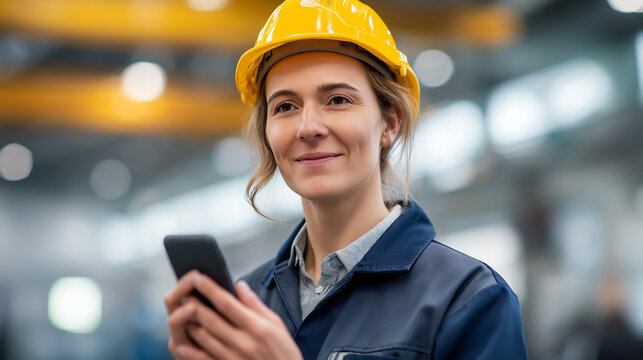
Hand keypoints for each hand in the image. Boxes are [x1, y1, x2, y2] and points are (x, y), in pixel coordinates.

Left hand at [164, 270, 302, 359]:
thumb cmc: (284, 352)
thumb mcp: (276, 324)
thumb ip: (255, 304)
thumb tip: (240, 285)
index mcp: (257, 327)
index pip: (227, 304)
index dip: (210, 289)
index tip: (198, 278)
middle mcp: (243, 342)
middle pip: (211, 320)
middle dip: (194, 304)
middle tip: (183, 292)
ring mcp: (233, 358)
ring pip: (204, 338)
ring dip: (190, 324)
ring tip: (181, 312)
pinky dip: (191, 352)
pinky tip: (182, 343)